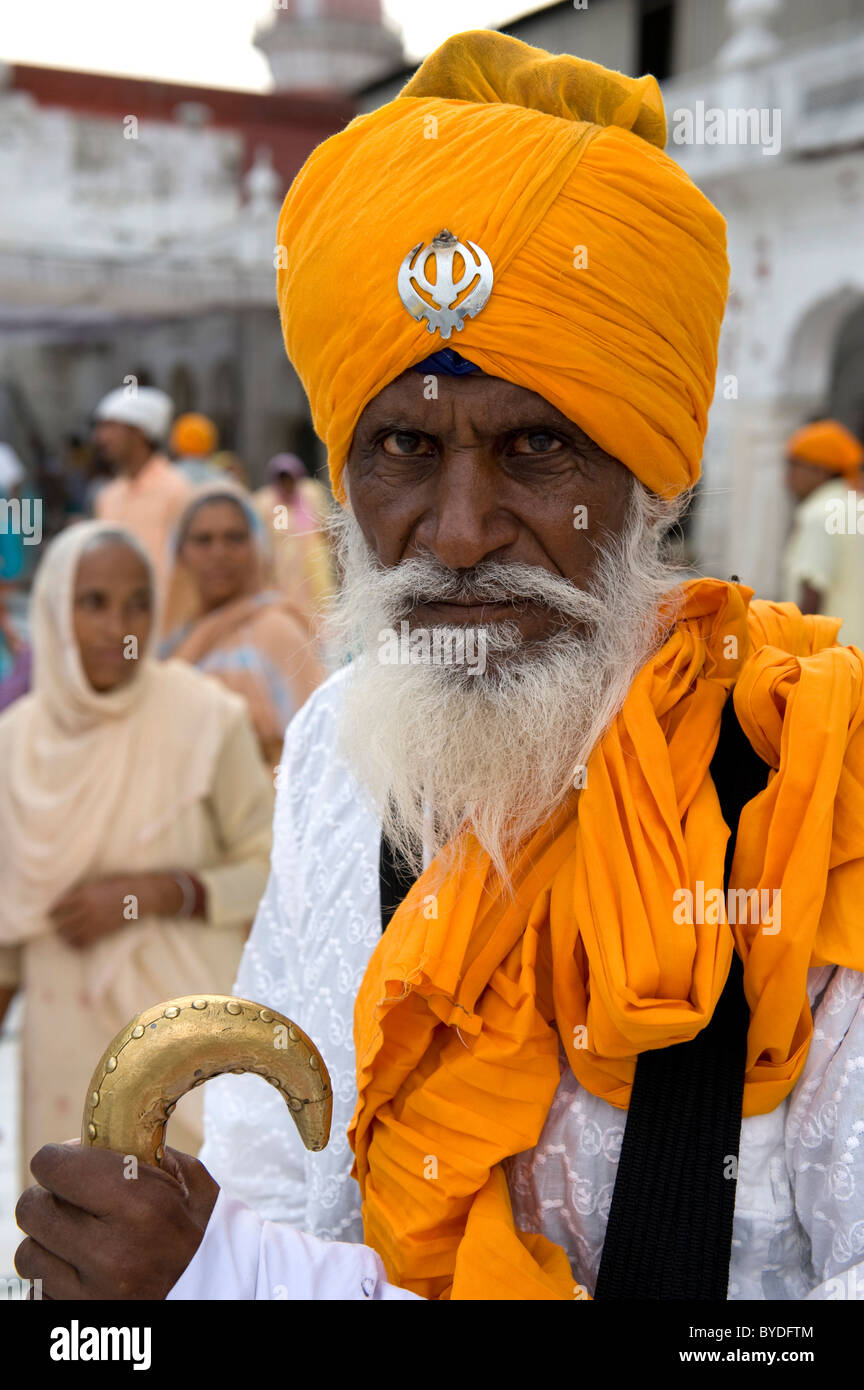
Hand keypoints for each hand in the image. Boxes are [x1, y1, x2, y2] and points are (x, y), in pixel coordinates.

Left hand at [15, 1142, 218, 1299]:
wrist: (225, 1290)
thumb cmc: (207, 1230)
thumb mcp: (189, 1179)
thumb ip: (141, 1154)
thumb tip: (87, 1143)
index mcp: (139, 1206)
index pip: (54, 1167)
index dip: (56, 1158)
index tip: (69, 1159)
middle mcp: (110, 1253)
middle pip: (32, 1210)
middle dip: (48, 1195)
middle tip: (70, 1196)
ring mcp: (93, 1294)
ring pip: (29, 1253)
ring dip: (48, 1239)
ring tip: (77, 1234)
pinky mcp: (84, 1317)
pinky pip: (39, 1289)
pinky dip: (54, 1274)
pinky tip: (80, 1265)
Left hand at [49, 874, 184, 948]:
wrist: (141, 895)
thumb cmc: (121, 884)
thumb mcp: (99, 881)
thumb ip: (83, 890)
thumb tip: (69, 897)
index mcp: (85, 893)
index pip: (60, 906)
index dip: (52, 911)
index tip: (49, 914)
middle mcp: (88, 908)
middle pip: (63, 922)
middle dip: (57, 926)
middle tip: (54, 927)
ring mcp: (96, 921)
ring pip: (71, 935)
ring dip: (64, 937)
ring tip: (62, 936)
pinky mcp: (103, 931)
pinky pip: (84, 942)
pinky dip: (76, 945)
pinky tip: (74, 943)